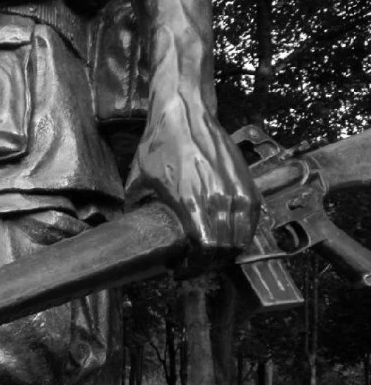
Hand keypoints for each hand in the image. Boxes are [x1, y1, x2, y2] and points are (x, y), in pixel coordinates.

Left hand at [128, 96, 259, 268]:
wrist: (185, 113)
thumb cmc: (160, 144)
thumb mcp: (138, 181)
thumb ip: (137, 209)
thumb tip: (132, 228)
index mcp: (191, 203)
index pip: (204, 251)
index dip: (194, 267)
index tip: (182, 271)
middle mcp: (219, 199)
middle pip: (225, 249)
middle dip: (209, 263)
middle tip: (194, 265)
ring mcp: (237, 190)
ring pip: (243, 236)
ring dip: (227, 251)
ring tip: (209, 253)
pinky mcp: (247, 182)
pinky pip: (252, 218)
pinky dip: (242, 232)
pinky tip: (226, 235)